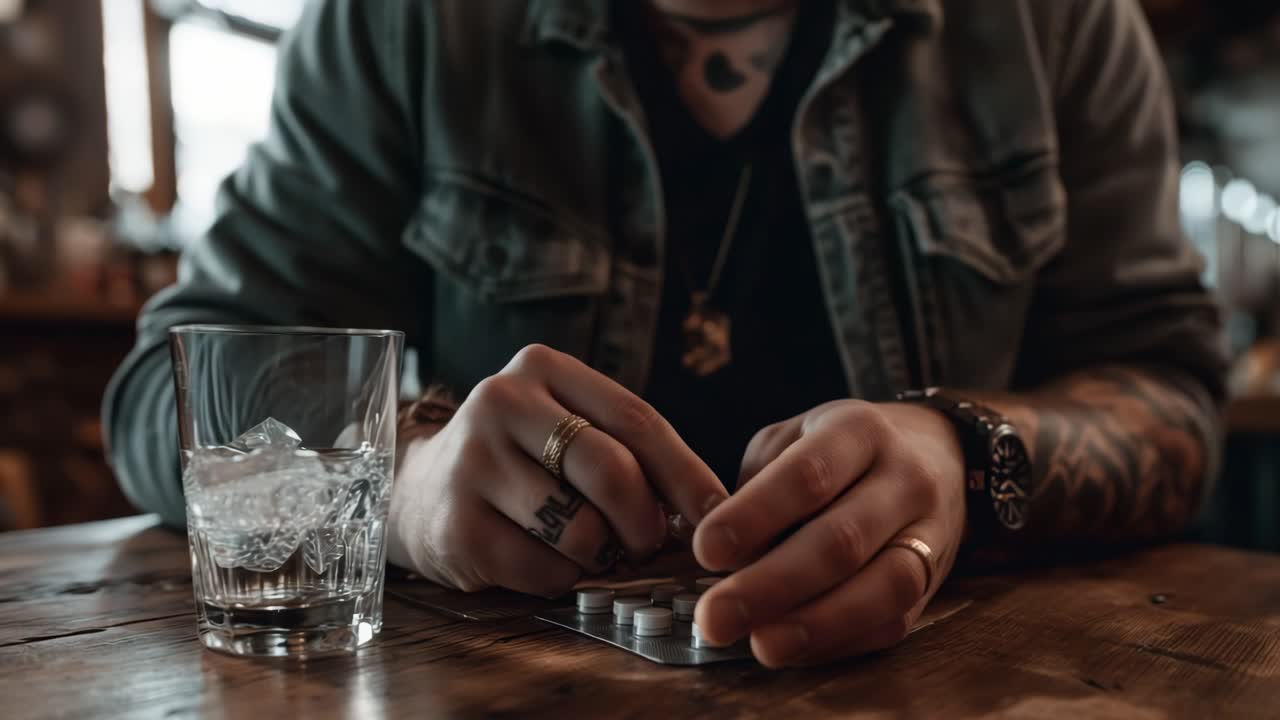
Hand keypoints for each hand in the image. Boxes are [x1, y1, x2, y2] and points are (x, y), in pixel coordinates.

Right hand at [387, 344, 728, 596]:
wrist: (418, 490)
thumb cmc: (520, 460)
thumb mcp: (566, 427)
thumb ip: (627, 450)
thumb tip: (711, 507)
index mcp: (543, 368)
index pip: (637, 420)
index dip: (687, 474)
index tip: (719, 513)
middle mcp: (501, 402)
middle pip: (610, 471)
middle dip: (646, 520)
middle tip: (648, 543)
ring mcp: (472, 463)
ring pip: (581, 528)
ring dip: (601, 554)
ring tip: (588, 547)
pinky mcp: (457, 527)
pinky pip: (545, 570)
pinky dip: (563, 577)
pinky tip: (546, 561)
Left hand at [692, 400, 965, 666]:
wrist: (936, 452)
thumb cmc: (838, 450)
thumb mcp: (793, 439)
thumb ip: (756, 487)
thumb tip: (722, 558)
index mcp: (859, 431)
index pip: (807, 476)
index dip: (755, 516)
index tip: (706, 551)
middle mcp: (905, 479)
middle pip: (842, 540)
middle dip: (772, 585)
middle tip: (715, 618)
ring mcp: (930, 533)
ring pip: (883, 588)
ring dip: (815, 625)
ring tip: (760, 647)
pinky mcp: (935, 581)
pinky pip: (892, 621)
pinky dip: (840, 641)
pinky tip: (793, 650)